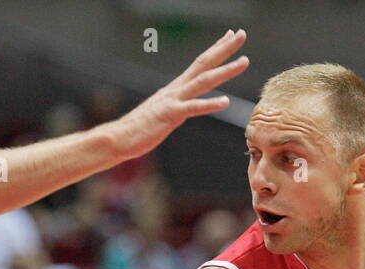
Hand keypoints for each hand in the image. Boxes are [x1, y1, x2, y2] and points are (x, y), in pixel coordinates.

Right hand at [108, 29, 248, 161]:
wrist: (120, 137)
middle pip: (204, 63)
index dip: (216, 48)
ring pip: (204, 81)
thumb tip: (185, 105)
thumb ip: (177, 105)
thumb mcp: (164, 112)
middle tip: (241, 34)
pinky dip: (210, 104)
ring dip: (225, 71)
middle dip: (224, 48)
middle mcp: (176, 88)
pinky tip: (226, 101)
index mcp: (176, 87)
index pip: (200, 63)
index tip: (230, 35)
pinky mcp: (170, 116)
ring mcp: (173, 100)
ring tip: (244, 61)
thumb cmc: (141, 128)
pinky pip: (193, 108)